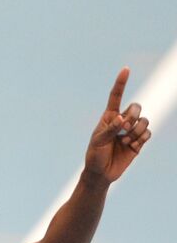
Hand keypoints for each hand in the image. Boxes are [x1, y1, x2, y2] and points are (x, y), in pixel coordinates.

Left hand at [85, 67, 150, 182]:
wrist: (101, 173)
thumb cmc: (95, 155)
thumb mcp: (98, 141)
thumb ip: (110, 129)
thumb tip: (122, 118)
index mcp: (109, 117)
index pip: (115, 96)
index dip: (121, 83)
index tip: (126, 69)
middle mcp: (121, 121)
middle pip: (136, 107)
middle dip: (133, 116)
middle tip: (124, 128)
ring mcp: (131, 131)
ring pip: (144, 121)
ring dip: (136, 132)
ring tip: (124, 142)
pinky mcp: (139, 141)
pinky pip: (148, 133)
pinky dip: (141, 140)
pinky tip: (131, 147)